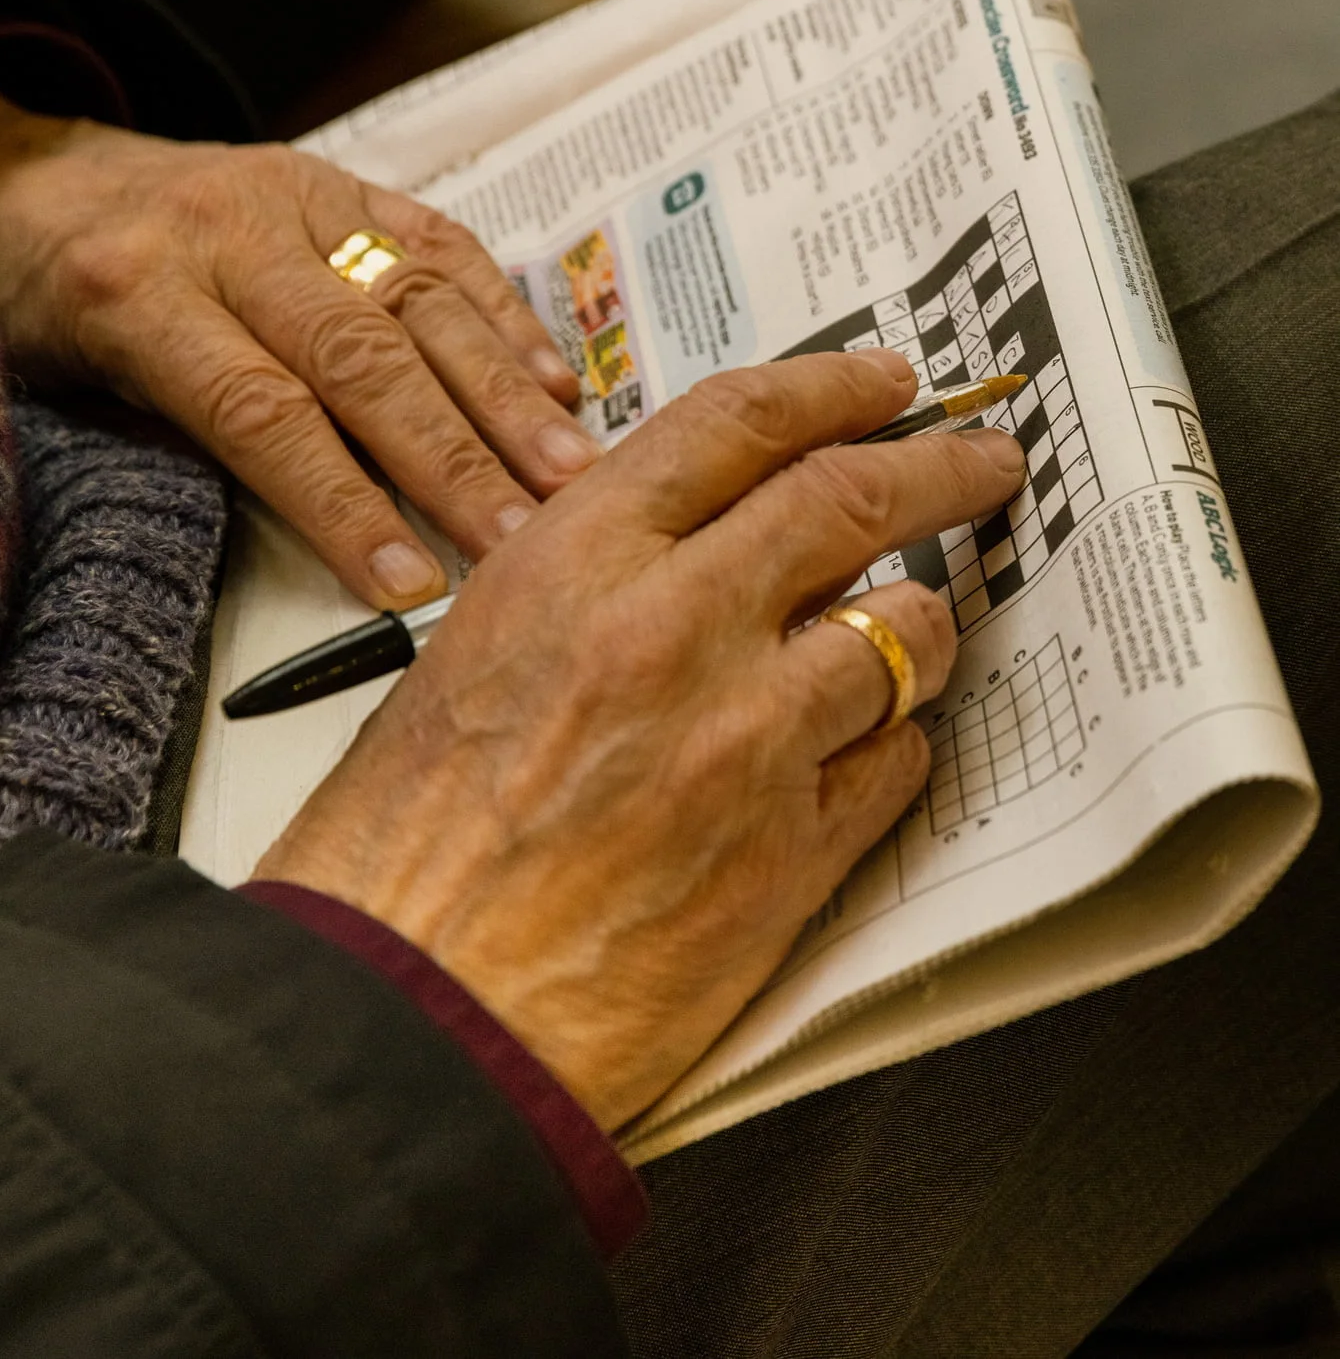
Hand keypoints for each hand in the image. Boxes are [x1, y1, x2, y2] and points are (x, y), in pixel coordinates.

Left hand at [0, 70, 595, 605]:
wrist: (24, 168)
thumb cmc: (38, 298)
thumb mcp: (62, 379)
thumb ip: (184, 437)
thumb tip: (326, 526)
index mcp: (134, 292)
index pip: (262, 411)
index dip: (344, 503)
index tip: (411, 583)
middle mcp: (223, 232)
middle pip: (361, 356)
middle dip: (455, 458)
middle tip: (526, 536)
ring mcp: (291, 193)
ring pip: (417, 297)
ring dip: (503, 394)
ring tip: (569, 472)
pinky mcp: (337, 178)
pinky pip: (436, 241)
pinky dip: (502, 314)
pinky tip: (552, 381)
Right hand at [258, 349, 1025, 1129]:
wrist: (414, 1008)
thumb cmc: (408, 847)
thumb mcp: (472, 651)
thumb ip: (588, 581)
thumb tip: (687, 546)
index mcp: (575, 563)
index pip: (737, 423)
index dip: (832, 387)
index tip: (886, 383)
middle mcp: (672, 630)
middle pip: (851, 500)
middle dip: (940, 467)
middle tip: (982, 462)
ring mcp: (746, 742)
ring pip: (902, 632)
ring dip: (921, 622)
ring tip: (912, 630)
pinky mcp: (792, 853)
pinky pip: (898, 762)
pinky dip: (895, 744)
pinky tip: (862, 752)